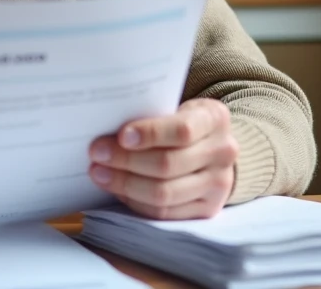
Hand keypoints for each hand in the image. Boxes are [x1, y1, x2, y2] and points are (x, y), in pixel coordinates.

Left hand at [88, 98, 237, 219]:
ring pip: (164, 193)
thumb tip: (106, 127)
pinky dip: (135, 201)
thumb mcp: (177, 107)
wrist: (213, 147)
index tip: (121, 136)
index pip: (182, 130)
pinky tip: (117, 189)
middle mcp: (223, 152)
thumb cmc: (183, 121)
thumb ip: (151, 113)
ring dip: (125, 184)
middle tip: (97, 154)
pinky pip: (164, 213)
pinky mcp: (207, 209)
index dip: (150, 134)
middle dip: (126, 160)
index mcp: (215, 119)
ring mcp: (218, 184)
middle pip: (168, 164)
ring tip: (99, 172)